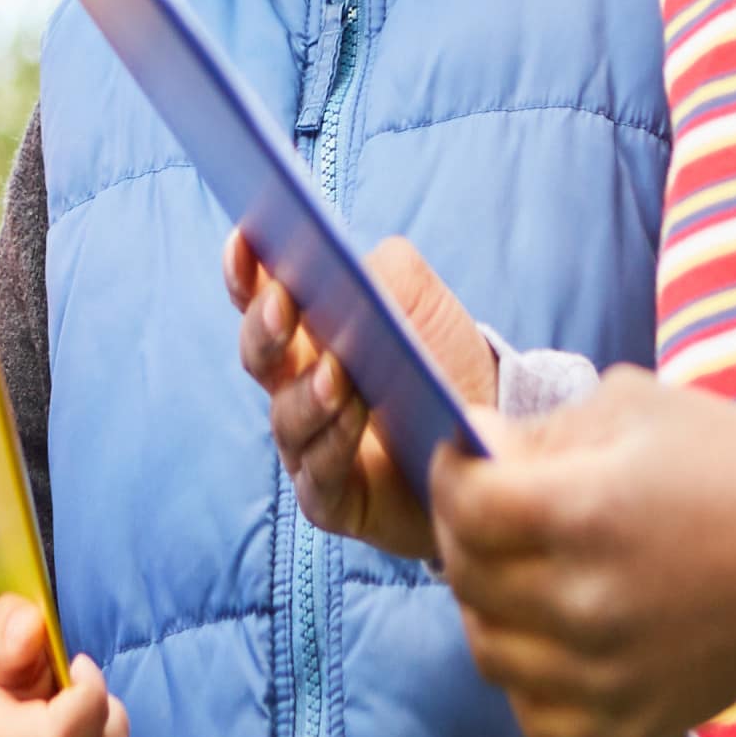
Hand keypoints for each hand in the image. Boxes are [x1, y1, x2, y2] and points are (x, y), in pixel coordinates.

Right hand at [225, 230, 488, 566]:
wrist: (491, 438)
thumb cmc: (441, 360)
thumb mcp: (420, 301)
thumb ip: (382, 273)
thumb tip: (345, 268)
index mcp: (304, 332)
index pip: (258, 297)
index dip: (244, 270)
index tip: (245, 238)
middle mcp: (294, 388)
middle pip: (260, 356)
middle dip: (266, 328)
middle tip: (285, 305)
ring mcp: (308, 446)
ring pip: (288, 419)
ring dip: (308, 393)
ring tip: (336, 372)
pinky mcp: (333, 498)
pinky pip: (320, 474)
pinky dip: (334, 443)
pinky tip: (355, 416)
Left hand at [425, 365, 735, 736]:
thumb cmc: (731, 466)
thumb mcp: (634, 409)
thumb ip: (542, 429)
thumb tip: (476, 448)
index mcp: (580, 513)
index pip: (463, 504)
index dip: (452, 473)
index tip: (468, 461)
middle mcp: (583, 603)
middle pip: (465, 577)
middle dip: (463, 533)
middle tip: (488, 514)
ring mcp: (604, 675)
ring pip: (489, 653)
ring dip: (489, 608)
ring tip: (520, 577)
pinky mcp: (630, 724)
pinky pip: (536, 720)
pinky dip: (530, 684)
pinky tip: (553, 643)